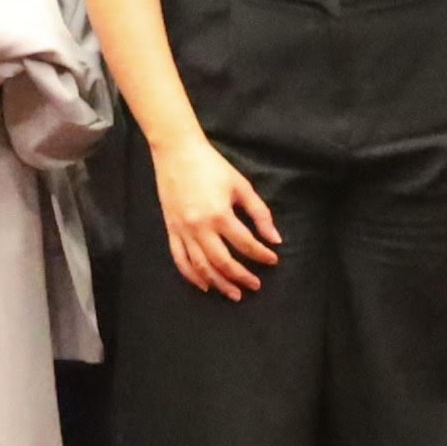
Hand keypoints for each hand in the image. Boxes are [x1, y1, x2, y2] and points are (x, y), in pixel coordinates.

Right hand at [149, 133, 282, 299]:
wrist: (177, 152)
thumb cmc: (212, 166)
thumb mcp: (241, 185)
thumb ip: (259, 213)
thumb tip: (275, 238)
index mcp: (220, 214)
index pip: (245, 243)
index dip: (261, 255)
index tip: (272, 260)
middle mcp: (200, 227)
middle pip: (223, 262)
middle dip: (241, 277)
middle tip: (255, 285)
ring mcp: (183, 230)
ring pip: (201, 266)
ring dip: (218, 283)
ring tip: (233, 293)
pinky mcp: (171, 230)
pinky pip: (180, 260)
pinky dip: (192, 276)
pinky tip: (205, 285)